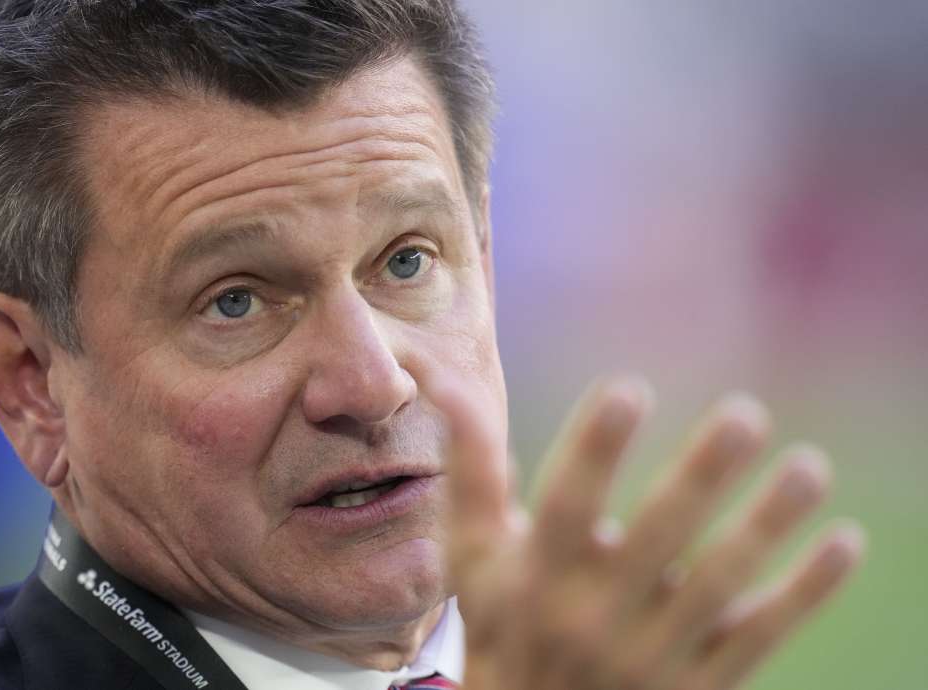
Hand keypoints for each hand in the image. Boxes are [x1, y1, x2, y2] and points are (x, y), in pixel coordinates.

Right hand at [429, 375, 864, 689]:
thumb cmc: (503, 626)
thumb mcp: (475, 556)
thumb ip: (470, 469)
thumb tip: (444, 380)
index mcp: (535, 576)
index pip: (564, 506)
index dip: (593, 449)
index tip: (628, 389)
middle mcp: (591, 616)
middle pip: (654, 538)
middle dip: (699, 475)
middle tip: (746, 414)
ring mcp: (649, 657)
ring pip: (718, 585)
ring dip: (765, 525)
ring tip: (808, 466)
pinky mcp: (697, 687)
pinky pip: (757, 637)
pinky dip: (803, 593)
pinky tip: (842, 542)